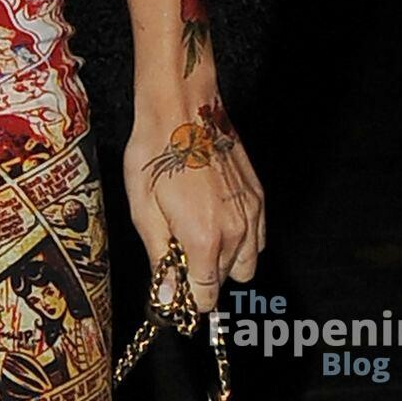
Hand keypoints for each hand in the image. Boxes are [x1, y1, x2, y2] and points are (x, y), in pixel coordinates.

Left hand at [123, 89, 265, 312]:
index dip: (187, 297)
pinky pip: (257, 236)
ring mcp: (252, 212)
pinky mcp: (258, 195)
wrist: (181, 104)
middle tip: (179, 248)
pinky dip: (241, 238)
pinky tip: (215, 216)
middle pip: (226, 282)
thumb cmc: (156, 149)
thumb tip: (169, 297)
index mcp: (204, 238)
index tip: (173, 285)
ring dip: (225, 259)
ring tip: (197, 231)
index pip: (206, 297)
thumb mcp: (142, 207)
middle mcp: (236, 230)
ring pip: (247, 263)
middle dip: (203, 275)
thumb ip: (160, 257)